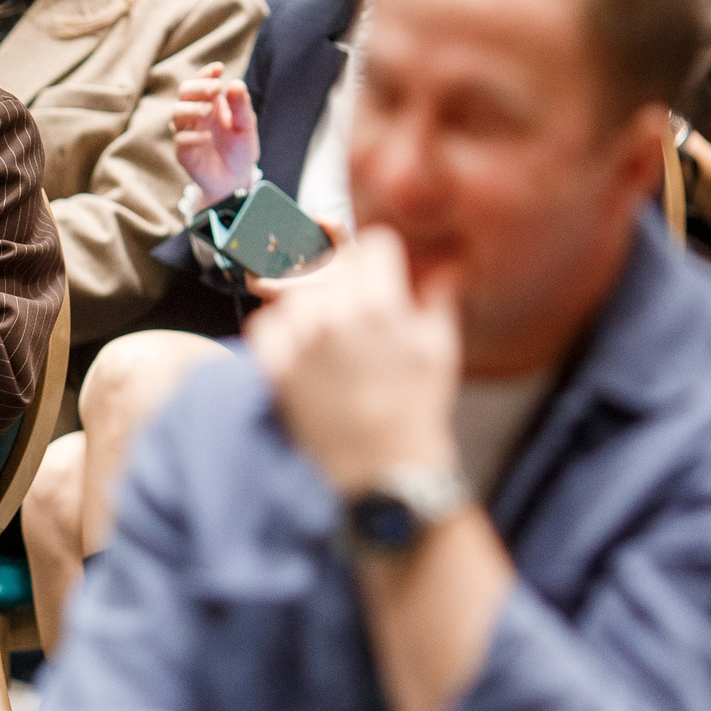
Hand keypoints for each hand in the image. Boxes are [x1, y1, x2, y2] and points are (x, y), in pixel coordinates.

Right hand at [171, 62, 260, 199]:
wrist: (236, 180)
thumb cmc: (240, 149)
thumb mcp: (246, 126)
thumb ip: (241, 106)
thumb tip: (235, 83)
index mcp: (211, 103)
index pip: (201, 81)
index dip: (206, 73)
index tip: (218, 68)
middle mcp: (196, 114)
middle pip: (185, 92)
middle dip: (198, 87)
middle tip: (215, 89)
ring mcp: (188, 132)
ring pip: (176, 112)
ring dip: (192, 108)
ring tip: (209, 111)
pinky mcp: (184, 152)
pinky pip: (180, 140)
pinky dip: (192, 137)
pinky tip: (206, 138)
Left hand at [245, 227, 459, 494]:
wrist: (384, 466)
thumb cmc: (417, 408)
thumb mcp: (439, 348)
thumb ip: (437, 297)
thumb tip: (444, 263)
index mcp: (380, 305)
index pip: (374, 244)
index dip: (383, 259)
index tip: (384, 275)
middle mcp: (335, 317)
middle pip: (333, 266)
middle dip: (349, 280)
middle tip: (358, 307)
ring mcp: (301, 342)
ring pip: (297, 292)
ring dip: (313, 302)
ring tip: (330, 329)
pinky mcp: (276, 369)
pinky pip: (265, 323)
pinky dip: (280, 326)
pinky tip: (300, 343)